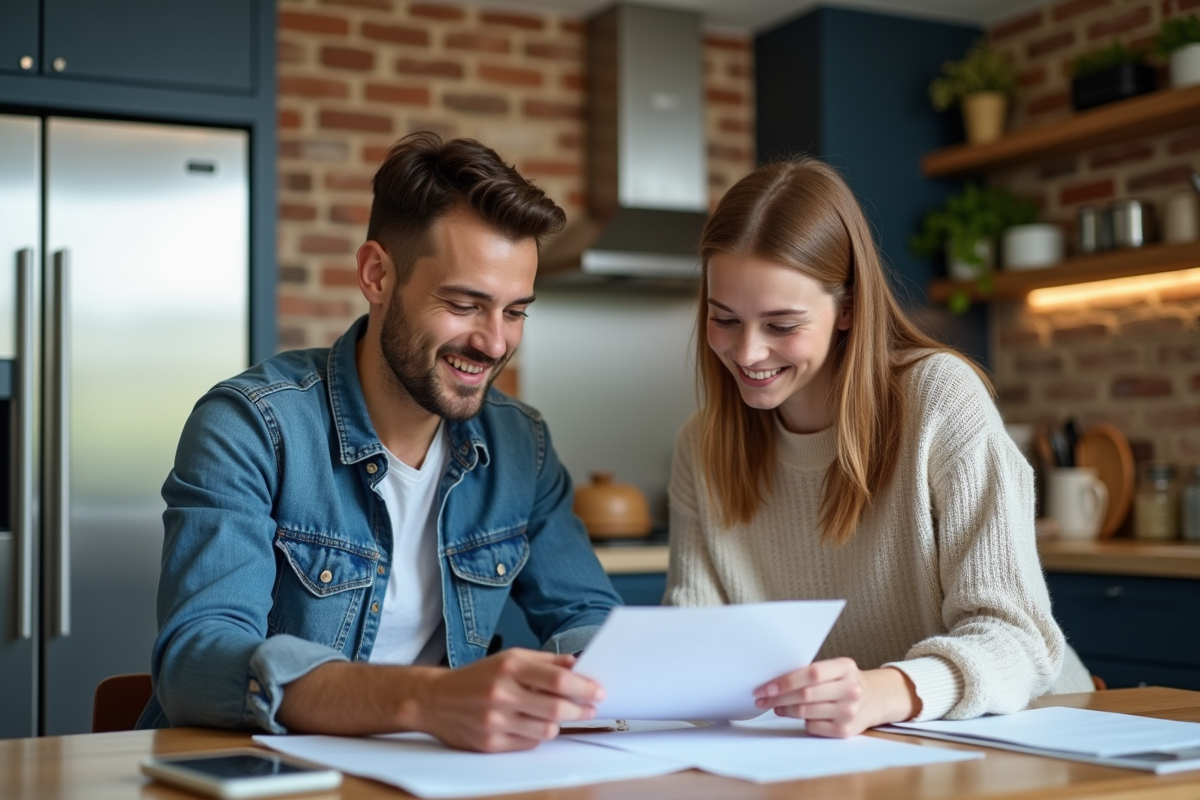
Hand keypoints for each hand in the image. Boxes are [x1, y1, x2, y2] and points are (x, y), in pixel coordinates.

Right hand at [414, 648, 603, 751]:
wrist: (434, 699)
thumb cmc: (476, 677)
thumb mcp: (509, 658)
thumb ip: (545, 661)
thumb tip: (578, 664)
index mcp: (508, 667)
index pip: (558, 679)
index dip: (584, 686)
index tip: (598, 690)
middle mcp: (501, 693)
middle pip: (556, 708)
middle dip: (580, 709)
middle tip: (590, 707)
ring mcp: (495, 721)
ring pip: (546, 730)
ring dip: (559, 723)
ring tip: (557, 715)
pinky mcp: (490, 744)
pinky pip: (529, 744)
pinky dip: (538, 734)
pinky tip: (532, 724)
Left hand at [753, 659, 919, 737]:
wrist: (876, 699)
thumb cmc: (846, 681)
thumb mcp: (836, 669)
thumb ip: (811, 672)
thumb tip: (775, 680)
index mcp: (845, 667)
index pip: (811, 673)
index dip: (786, 681)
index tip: (766, 686)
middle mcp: (851, 689)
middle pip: (805, 695)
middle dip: (778, 697)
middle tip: (762, 698)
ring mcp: (850, 712)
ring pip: (806, 712)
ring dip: (784, 710)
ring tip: (775, 706)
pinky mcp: (846, 731)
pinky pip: (813, 726)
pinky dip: (801, 721)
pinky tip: (796, 715)